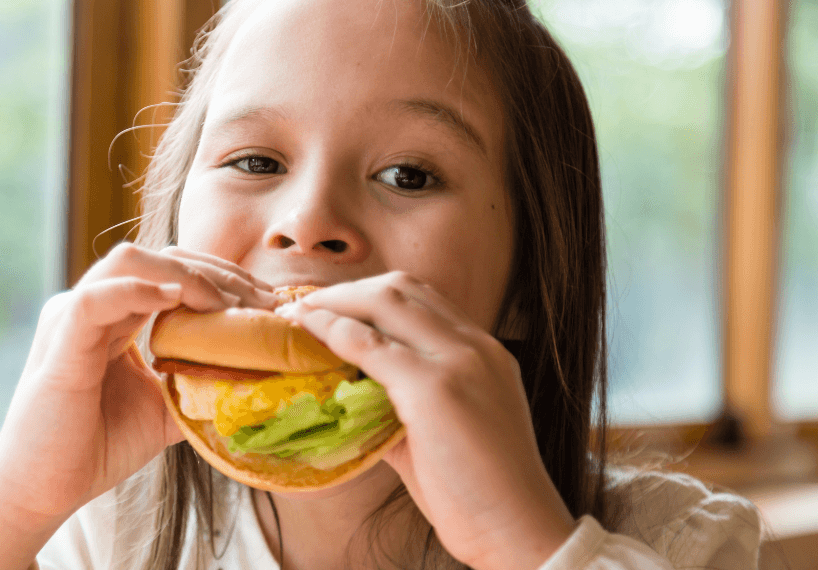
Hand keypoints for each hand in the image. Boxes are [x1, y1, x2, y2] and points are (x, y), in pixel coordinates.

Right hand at [0, 244, 277, 569]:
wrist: (44, 489)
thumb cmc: (97, 446)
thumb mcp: (166, 409)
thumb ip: (200, 384)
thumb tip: (258, 378)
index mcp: (115, 313)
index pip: (172, 270)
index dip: (223, 277)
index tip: (269, 302)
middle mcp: (92, 304)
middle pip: (159, 256)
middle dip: (216, 272)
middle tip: (262, 302)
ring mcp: (71, 318)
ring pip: (128, 261)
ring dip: (186, 275)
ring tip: (226, 304)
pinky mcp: (60, 344)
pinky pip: (95, 299)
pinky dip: (136, 291)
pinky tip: (174, 299)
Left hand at [275, 272, 574, 569]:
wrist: (517, 529)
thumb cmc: (478, 493)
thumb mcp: (441, 431)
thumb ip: (399, 404)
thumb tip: (349, 397)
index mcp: (483, 352)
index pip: (421, 299)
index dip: (370, 295)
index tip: (331, 308)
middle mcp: (474, 345)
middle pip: (401, 288)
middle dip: (348, 290)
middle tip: (307, 307)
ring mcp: (457, 361)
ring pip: (385, 301)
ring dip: (336, 303)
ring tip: (300, 315)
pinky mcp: (434, 388)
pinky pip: (371, 345)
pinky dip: (334, 332)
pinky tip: (309, 333)